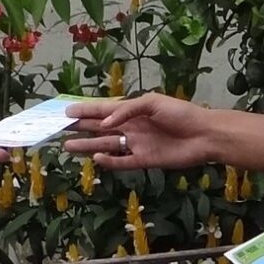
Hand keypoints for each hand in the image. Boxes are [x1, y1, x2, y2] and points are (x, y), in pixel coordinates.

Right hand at [61, 92, 217, 171]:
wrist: (205, 135)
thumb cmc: (181, 113)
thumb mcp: (153, 102)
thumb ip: (127, 109)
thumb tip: (105, 122)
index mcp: (133, 110)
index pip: (103, 110)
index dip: (84, 111)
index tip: (65, 112)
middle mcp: (131, 127)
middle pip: (100, 128)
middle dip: (80, 128)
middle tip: (58, 130)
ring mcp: (136, 144)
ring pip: (106, 145)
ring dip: (87, 145)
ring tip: (67, 146)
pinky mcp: (144, 160)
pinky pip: (122, 161)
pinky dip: (109, 161)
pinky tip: (96, 158)